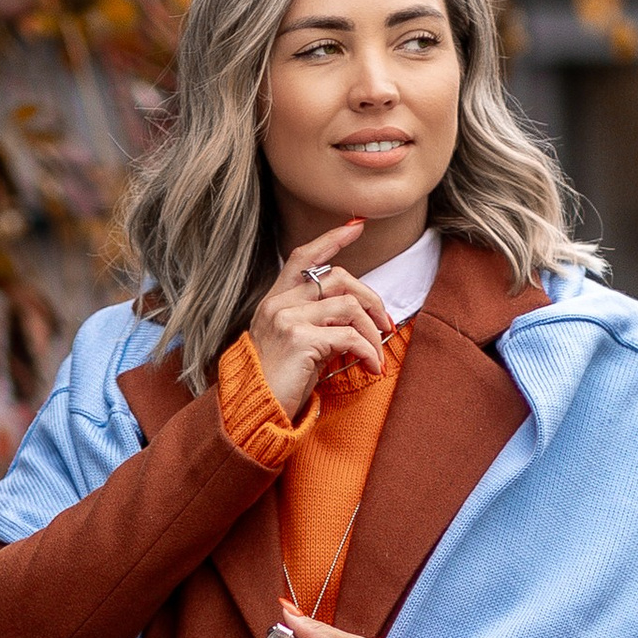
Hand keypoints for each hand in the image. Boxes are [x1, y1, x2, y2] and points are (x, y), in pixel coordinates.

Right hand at [244, 221, 394, 418]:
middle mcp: (278, 304)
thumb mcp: (294, 344)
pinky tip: (372, 367)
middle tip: (386, 324)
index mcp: (274, 301)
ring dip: (372, 331)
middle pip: (338, 278)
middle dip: (371, 298)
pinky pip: (350, 337)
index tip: (356, 226)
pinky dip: (369, 352)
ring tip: (377, 353)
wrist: (252, 411)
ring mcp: (287, 319)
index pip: (303, 257)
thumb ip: (316, 323)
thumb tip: (355, 317)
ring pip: (349, 307)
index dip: (331, 239)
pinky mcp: (300, 340)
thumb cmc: (276, 383)